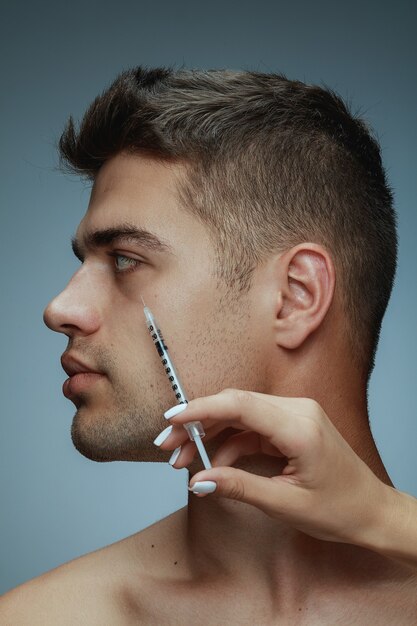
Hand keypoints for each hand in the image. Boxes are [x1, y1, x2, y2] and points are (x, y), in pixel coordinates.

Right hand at [160, 388, 388, 547]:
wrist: (372, 511)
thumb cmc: (338, 510)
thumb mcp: (285, 504)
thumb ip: (239, 487)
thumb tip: (198, 480)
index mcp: (299, 426)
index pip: (240, 405)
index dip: (201, 409)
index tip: (171, 420)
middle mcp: (297, 410)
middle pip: (235, 405)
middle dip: (197, 424)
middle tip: (167, 447)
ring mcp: (295, 414)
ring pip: (240, 414)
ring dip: (210, 434)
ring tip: (181, 459)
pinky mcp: (291, 423)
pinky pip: (252, 426)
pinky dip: (229, 442)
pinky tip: (212, 464)